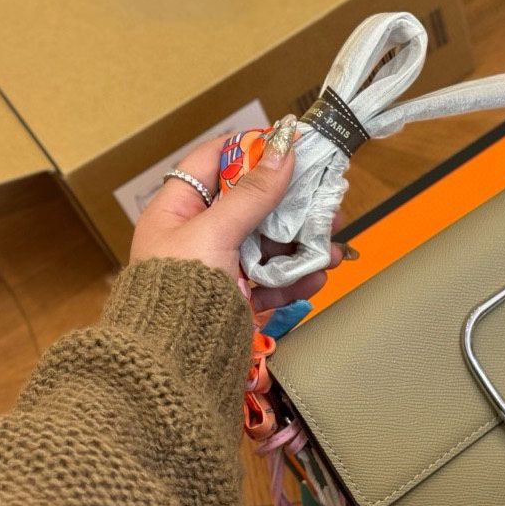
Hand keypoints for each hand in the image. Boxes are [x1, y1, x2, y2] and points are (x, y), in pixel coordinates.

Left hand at [130, 132, 342, 311]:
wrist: (173, 361)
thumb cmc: (177, 291)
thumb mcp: (214, 232)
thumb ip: (251, 193)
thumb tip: (281, 150)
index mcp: (177, 210)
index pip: (213, 161)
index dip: (250, 149)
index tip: (288, 144)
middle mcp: (198, 234)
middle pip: (252, 205)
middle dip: (291, 205)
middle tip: (325, 201)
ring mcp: (220, 266)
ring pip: (269, 243)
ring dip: (303, 244)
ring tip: (332, 248)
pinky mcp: (237, 296)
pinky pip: (272, 279)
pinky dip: (295, 277)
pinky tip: (316, 277)